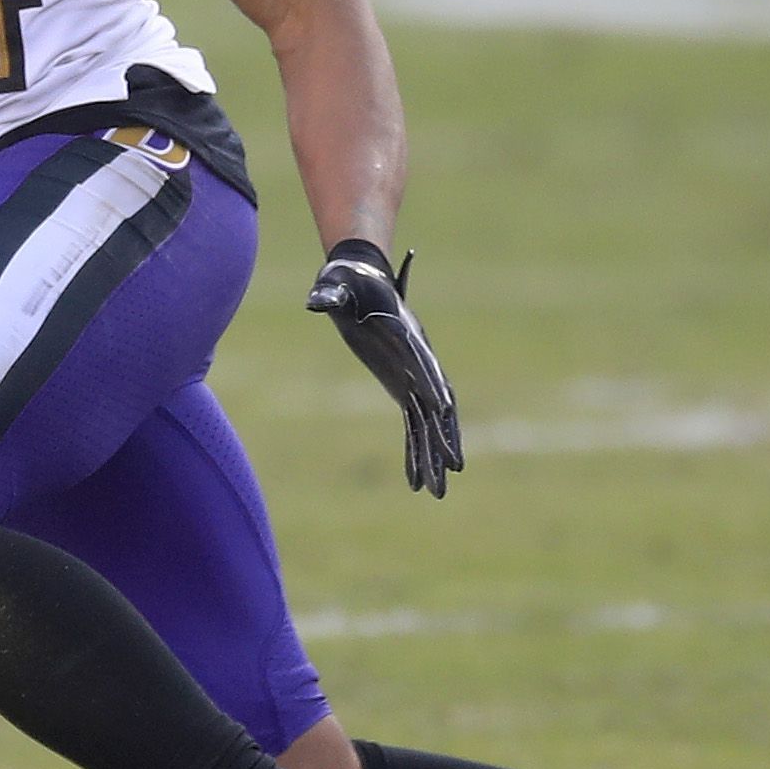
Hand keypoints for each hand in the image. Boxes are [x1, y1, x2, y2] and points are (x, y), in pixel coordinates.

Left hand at [307, 240, 461, 496]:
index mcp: (405, 335)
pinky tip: (415, 481)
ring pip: (429, 421)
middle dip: (444, 439)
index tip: (445, 411)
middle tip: (454, 471)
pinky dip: (416, 450)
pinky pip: (413, 423)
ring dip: (435, 456)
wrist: (360, 275)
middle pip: (436, 404)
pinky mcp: (402, 385)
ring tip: (438, 492)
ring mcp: (412, 375)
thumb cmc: (347, 280)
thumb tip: (315, 303)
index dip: (434, 387)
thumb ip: (329, 296)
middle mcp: (417, 359)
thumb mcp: (335, 287)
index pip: (424, 364)